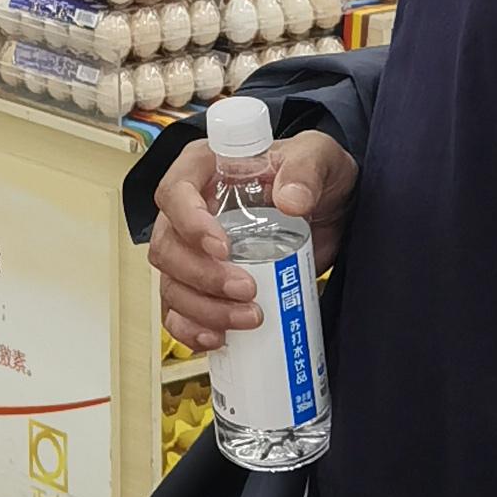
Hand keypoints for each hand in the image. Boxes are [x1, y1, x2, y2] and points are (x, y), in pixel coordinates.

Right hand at [149, 129, 356, 355]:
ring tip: (249, 318)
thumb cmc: (312, 173)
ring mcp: (193, 251)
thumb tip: (291, 199)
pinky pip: (179, 312)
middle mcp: (188, 211)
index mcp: (204, 170)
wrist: (330, 209)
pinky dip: (192, 329)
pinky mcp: (205, 284)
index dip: (189, 222)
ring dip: (203, 309)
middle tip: (245, 289)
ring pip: (171, 285)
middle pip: (166, 247)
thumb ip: (305, 171)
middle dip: (201, 276)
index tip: (222, 247)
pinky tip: (219, 339)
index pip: (175, 193)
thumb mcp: (318, 158)